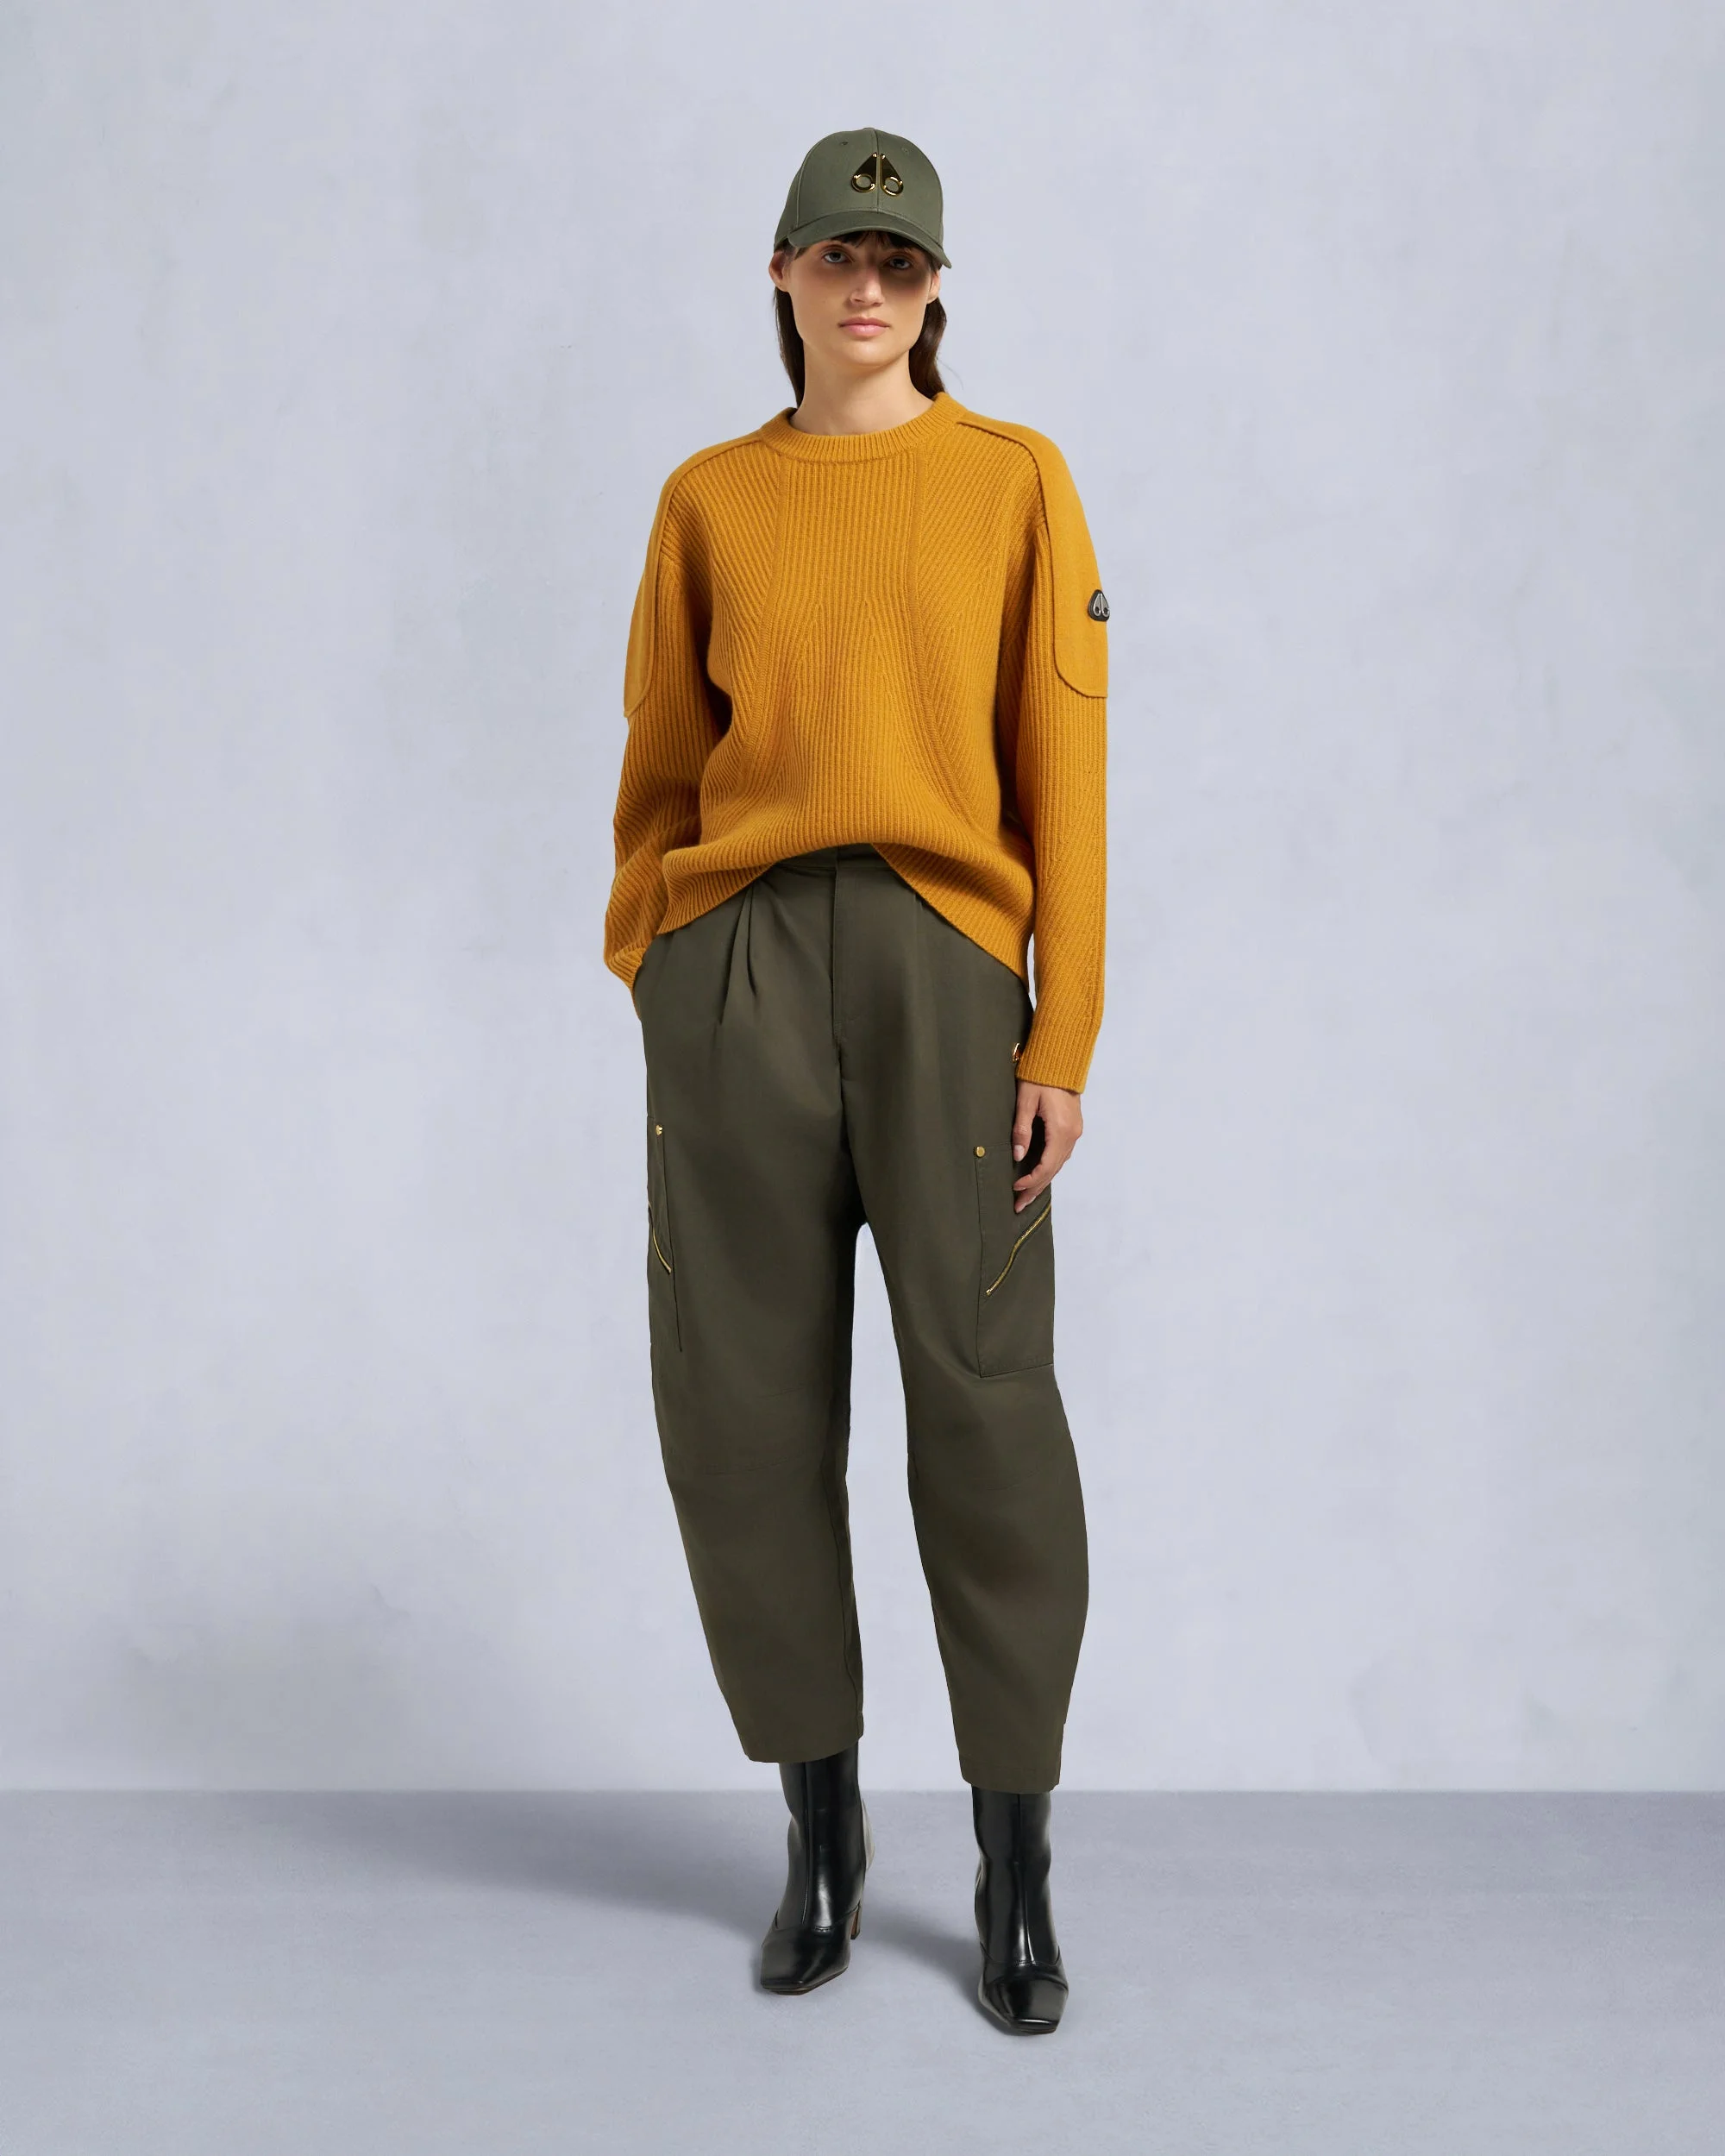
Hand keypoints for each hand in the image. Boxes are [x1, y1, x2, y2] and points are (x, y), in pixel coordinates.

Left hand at [1011, 1080, 1082, 1210]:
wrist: (1061, 1060)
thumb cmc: (1040, 1077)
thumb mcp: (1025, 1101)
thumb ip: (1021, 1129)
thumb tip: (1018, 1156)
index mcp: (1061, 1130)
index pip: (1046, 1165)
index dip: (1030, 1181)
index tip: (1015, 1188)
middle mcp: (1072, 1135)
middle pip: (1053, 1170)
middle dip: (1035, 1188)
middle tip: (1018, 1205)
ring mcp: (1075, 1132)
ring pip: (1058, 1164)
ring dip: (1042, 1180)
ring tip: (1026, 1195)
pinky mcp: (1073, 1128)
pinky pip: (1061, 1155)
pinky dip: (1049, 1168)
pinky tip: (1039, 1175)